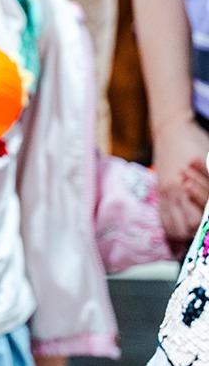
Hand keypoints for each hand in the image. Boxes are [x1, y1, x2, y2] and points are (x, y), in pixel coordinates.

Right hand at [152, 117, 208, 243]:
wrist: (171, 130)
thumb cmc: (195, 142)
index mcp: (185, 185)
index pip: (196, 220)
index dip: (205, 226)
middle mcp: (173, 193)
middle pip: (182, 229)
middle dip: (195, 234)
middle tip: (206, 231)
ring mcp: (164, 193)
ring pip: (170, 227)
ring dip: (183, 234)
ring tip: (196, 233)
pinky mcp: (160, 192)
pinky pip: (163, 218)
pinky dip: (172, 227)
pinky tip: (183, 228)